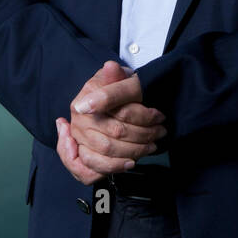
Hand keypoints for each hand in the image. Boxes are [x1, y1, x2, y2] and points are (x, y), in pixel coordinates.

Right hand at [54, 61, 166, 184]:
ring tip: (151, 147)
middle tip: (160, 134)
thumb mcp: (117, 78)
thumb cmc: (113, 90)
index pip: (118, 115)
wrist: (105, 101)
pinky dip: (113, 168)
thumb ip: (115, 75)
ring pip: (104, 153)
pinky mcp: (82, 156)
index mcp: (84, 102)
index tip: (158, 117)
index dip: (142, 116)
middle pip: (112, 136)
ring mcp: (78, 140)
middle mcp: (78, 122)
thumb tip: (111, 66)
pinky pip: (89, 171)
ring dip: (132, 153)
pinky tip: (130, 163)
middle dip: (141, 138)